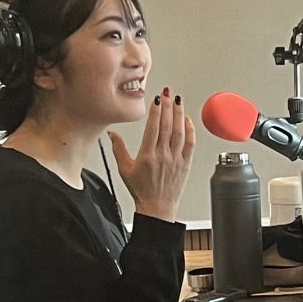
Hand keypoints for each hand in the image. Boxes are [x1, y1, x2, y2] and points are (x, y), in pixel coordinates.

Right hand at [108, 86, 193, 223]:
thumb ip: (118, 149)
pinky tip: (187, 120)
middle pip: (167, 126)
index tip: (156, 99)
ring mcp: (176, 159)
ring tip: (178, 101)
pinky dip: (190, 130)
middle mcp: (163, 156)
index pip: (153, 128)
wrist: (157, 208)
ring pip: (180, 132)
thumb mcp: (124, 169)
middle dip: (167, 107)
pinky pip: (190, 144)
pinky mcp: (185, 164)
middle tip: (168, 93)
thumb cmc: (141, 190)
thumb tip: (112, 133)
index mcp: (147, 156)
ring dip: (179, 115)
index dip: (155, 112)